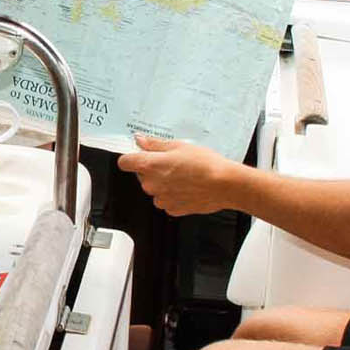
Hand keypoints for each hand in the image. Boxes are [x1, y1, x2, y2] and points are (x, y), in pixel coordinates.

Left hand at [118, 132, 239, 217]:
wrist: (224, 185)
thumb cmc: (205, 165)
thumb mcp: (179, 146)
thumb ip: (155, 144)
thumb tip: (141, 141)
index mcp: (150, 166)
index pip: (125, 162)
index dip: (131, 157)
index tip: (139, 154)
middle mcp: (152, 184)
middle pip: (142, 175)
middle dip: (153, 168)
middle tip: (172, 162)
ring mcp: (161, 199)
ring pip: (155, 188)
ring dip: (164, 182)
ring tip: (183, 175)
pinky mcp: (172, 209)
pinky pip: (166, 200)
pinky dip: (173, 194)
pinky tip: (187, 186)